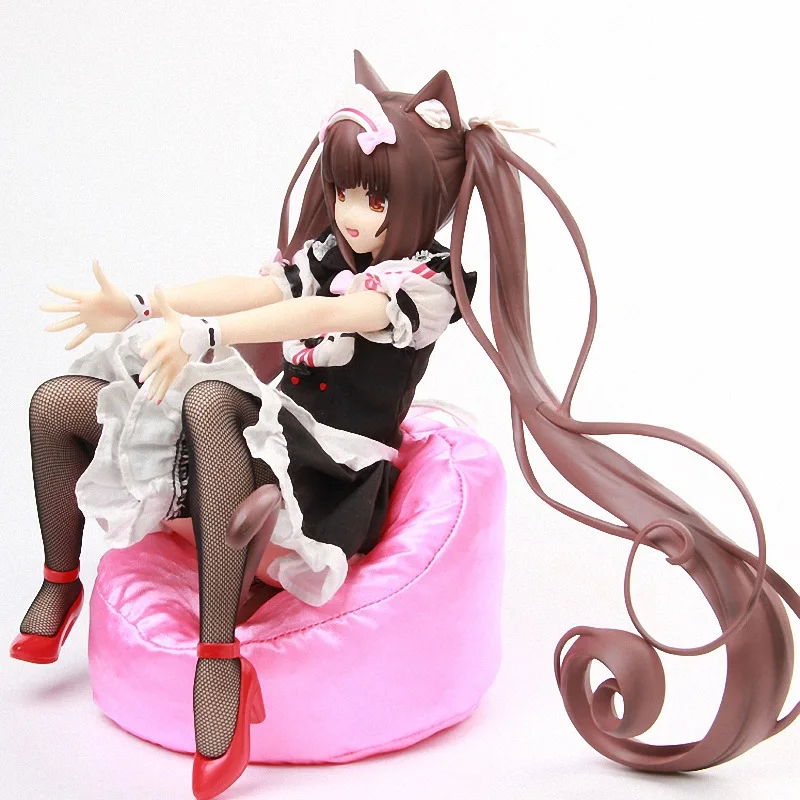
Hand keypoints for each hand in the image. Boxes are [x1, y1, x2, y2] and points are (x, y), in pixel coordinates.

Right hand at [42, 260, 135, 349]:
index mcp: (87, 298)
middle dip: (53, 308)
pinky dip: (75, 341)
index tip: (48, 286)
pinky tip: (66, 348)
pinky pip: (82, 335)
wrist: (131, 311)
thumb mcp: (109, 287)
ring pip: (70, 322)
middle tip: (41, 307)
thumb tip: (95, 261)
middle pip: (66, 308)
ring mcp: (88, 318)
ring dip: (59, 326)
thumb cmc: (120, 297)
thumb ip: (100, 275)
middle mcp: (85, 308)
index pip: (70, 294)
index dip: (59, 290)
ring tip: (47, 329)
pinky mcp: (94, 327)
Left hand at [139, 287, 188, 403]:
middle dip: (149, 371)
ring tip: (149, 397)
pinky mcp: (177, 369)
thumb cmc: (183, 324)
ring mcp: (173, 363)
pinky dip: (162, 391)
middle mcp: (167, 352)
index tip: (142, 353)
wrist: (200, 334)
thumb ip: (162, 302)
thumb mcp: (172, 313)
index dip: (148, 348)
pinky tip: (155, 400)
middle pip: (157, 363)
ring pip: (162, 377)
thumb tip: (157, 285)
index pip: (155, 344)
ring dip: (155, 387)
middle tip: (141, 379)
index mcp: (163, 339)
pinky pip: (168, 382)